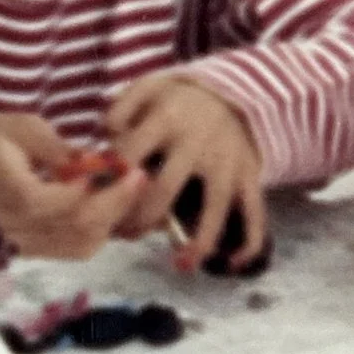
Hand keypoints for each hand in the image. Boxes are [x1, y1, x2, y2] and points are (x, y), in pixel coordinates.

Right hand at [0, 114, 137, 261]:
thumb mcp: (23, 129)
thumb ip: (55, 148)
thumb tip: (90, 162)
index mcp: (7, 192)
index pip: (50, 202)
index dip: (86, 189)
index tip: (113, 166)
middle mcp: (16, 226)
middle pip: (74, 227)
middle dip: (114, 202)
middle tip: (139, 176)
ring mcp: (27, 243)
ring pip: (81, 243)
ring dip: (113, 218)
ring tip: (132, 190)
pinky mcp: (37, 250)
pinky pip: (77, 249)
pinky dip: (102, 231)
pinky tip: (115, 207)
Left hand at [103, 73, 267, 274]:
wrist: (232, 92)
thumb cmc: (177, 100)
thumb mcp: (146, 89)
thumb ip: (120, 110)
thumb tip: (104, 141)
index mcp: (166, 119)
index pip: (130, 155)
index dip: (110, 182)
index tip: (98, 200)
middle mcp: (198, 142)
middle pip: (165, 189)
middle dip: (139, 219)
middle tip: (124, 235)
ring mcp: (227, 162)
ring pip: (215, 208)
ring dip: (198, 241)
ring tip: (180, 264)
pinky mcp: (249, 176)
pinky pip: (255, 213)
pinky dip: (249, 242)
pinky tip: (231, 264)